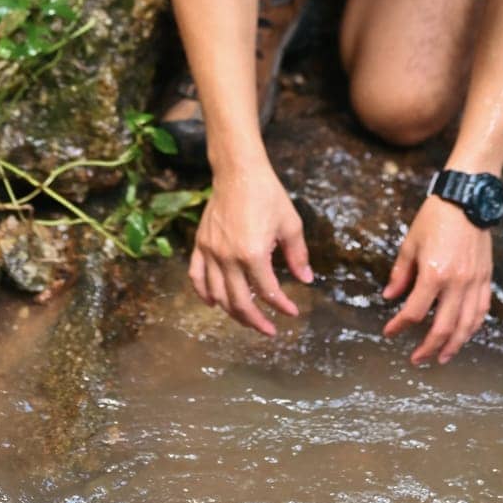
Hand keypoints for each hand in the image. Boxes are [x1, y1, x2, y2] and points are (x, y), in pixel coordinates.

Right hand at [189, 166, 312, 335]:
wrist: (238, 172)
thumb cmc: (268, 195)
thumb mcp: (290, 224)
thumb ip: (298, 255)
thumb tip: (306, 280)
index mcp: (253, 254)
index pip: (267, 292)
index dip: (281, 306)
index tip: (292, 312)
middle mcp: (229, 257)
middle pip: (240, 302)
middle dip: (256, 321)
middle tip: (269, 330)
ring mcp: (212, 252)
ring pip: (218, 295)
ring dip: (233, 312)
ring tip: (247, 318)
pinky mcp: (200, 244)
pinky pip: (197, 277)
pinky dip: (204, 294)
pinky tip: (214, 302)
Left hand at [382, 195, 491, 364]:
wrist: (467, 198)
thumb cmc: (436, 217)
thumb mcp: (410, 243)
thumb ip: (401, 274)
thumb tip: (390, 297)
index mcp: (434, 274)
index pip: (414, 311)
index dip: (400, 325)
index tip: (390, 332)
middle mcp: (457, 283)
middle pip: (442, 328)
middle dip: (427, 348)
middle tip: (416, 359)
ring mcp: (474, 282)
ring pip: (466, 325)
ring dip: (453, 346)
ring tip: (442, 357)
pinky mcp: (486, 278)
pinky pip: (481, 310)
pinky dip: (472, 327)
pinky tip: (464, 335)